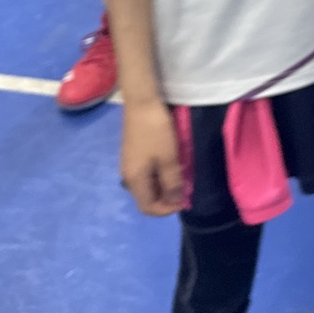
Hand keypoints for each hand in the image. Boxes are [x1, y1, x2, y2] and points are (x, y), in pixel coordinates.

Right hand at [121, 98, 185, 215]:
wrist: (142, 102)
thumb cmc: (156, 131)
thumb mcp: (169, 158)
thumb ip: (172, 182)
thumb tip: (175, 202)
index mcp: (135, 180)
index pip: (148, 207)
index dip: (166, 209)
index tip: (184, 201)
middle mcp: (128, 175)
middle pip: (146, 197)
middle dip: (166, 198)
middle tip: (185, 189)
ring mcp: (130, 164)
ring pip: (147, 185)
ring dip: (164, 186)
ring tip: (181, 177)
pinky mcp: (134, 154)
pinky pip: (147, 173)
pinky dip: (160, 175)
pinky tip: (171, 165)